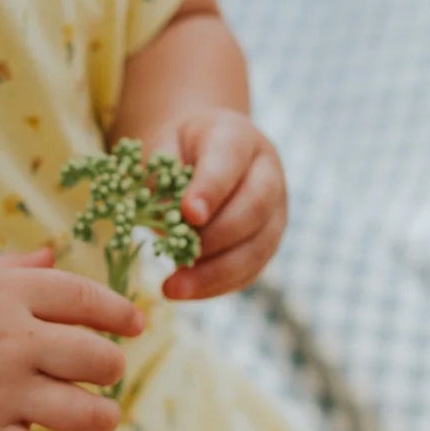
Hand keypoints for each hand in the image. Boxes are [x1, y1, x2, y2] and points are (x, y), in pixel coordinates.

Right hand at [0, 246, 143, 430]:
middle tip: (103, 373)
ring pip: (82, 413)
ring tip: (97, 417)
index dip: (119, 313)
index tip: (134, 326)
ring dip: (102, 418)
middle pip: (97, 358)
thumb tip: (55, 254)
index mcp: (11, 295)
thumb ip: (16, 267)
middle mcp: (13, 341)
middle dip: (111, 368)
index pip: (86, 299)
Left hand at [151, 109, 286, 298]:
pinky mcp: (267, 242)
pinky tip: (186, 292)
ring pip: (258, 247)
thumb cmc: (177, 149)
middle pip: (254, 209)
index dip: (211, 190)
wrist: (201, 152)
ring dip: (215, 273)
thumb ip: (161, 173)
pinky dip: (218, 285)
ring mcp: (274, 210)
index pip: (229, 162)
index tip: (188, 214)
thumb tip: (155, 214)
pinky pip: (250, 270)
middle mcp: (266, 173)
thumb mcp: (162, 145)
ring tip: (174, 289)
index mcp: (237, 138)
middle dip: (214, 238)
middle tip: (174, 259)